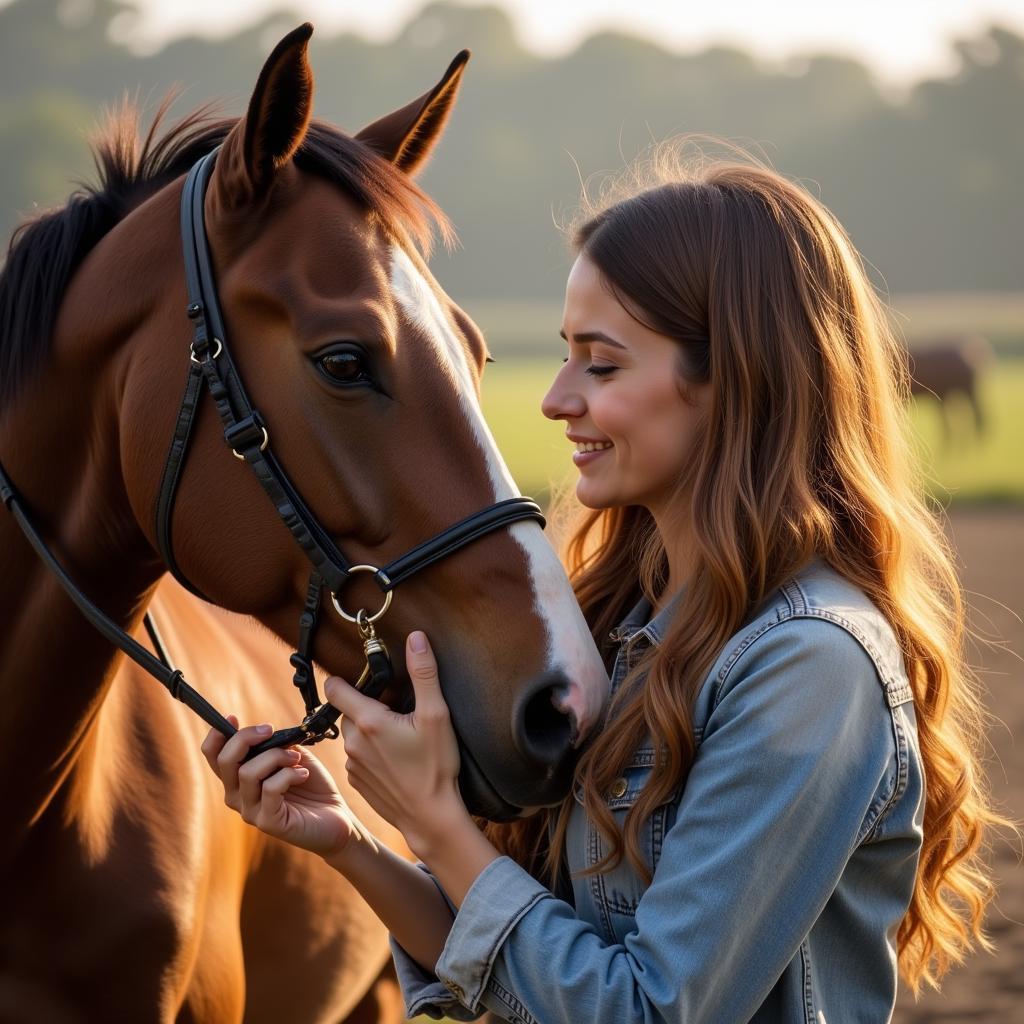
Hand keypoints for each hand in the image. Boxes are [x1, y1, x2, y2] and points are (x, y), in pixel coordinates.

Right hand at [201, 715, 356, 860]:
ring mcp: (250, 811)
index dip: (216, 735)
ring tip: (296, 758)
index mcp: (239, 779)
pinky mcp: (268, 822)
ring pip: (247, 772)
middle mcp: (238, 797)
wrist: (335, 818)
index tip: (232, 717)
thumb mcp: (293, 756)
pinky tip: (303, 775)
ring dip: (275, 756)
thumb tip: (265, 732)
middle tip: (269, 729)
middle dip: (245, 738)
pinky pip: (270, 788)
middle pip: (225, 761)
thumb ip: (275, 744)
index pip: (214, 757)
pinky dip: (289, 774)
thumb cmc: (312, 786)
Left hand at [326, 630, 465, 857]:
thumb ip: (424, 673)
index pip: (334, 687)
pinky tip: (395, 761)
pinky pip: (357, 757)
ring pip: (353, 734)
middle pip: (348, 710)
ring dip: (369, 731)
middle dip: (367, 707)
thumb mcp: (437, 715)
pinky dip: (371, 754)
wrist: (430, 816)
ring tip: (399, 740)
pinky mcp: (357, 782)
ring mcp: (352, 765)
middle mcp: (353, 742)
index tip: (367, 680)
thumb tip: (416, 637)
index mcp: (368, 721)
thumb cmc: (435, 766)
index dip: (347, 679)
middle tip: (398, 715)